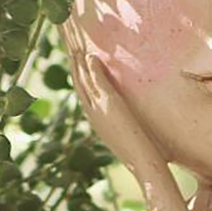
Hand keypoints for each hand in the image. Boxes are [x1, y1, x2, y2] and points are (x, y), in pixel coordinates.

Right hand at [62, 23, 167, 189]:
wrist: (142, 163)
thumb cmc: (140, 154)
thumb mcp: (126, 137)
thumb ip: (122, 125)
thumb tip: (126, 121)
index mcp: (95, 119)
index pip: (83, 92)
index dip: (77, 76)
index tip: (75, 62)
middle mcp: (92, 112)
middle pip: (78, 83)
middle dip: (73, 65)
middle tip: (69, 50)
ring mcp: (99, 108)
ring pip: (84, 81)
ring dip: (79, 63)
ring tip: (75, 47)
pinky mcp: (110, 104)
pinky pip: (98, 82)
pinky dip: (93, 69)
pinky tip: (91, 57)